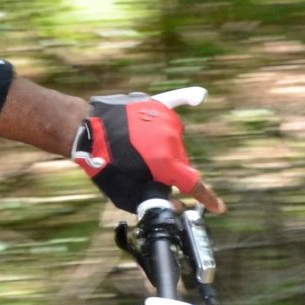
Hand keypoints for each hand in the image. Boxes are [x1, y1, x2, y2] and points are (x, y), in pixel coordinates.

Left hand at [70, 93, 222, 213]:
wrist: (85, 132)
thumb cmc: (105, 166)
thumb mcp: (128, 195)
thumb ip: (157, 201)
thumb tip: (177, 206)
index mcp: (167, 163)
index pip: (194, 185)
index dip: (208, 199)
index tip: (219, 208)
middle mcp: (172, 139)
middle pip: (180, 162)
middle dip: (169, 171)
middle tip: (143, 172)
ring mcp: (165, 120)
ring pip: (174, 141)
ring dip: (163, 148)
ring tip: (136, 150)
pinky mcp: (155, 105)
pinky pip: (176, 100)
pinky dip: (187, 98)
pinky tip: (199, 96)